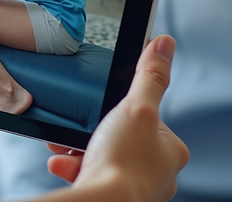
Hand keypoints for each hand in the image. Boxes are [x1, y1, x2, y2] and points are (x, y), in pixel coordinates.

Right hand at [47, 36, 188, 201]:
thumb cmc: (123, 164)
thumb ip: (149, 77)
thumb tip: (165, 44)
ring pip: (101, 157)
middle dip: (93, 133)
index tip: (105, 109)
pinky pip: (88, 175)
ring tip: (64, 147)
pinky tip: (62, 163)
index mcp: (169, 152)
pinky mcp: (110, 197)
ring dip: (78, 150)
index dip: (122, 110)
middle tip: (80, 129)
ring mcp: (132, 188)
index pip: (146, 119)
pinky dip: (71, 167)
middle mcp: (156, 173)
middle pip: (120, 138)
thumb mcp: (137, 108)